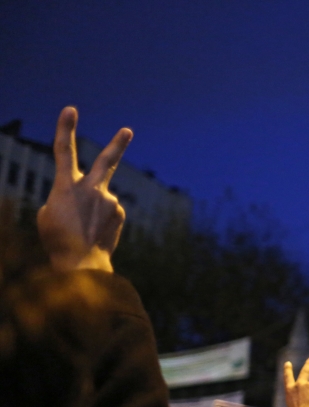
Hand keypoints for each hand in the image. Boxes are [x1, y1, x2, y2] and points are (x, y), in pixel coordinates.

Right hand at [37, 107, 132, 271]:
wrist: (81, 263)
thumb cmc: (58, 240)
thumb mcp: (48, 215)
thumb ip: (64, 199)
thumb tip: (81, 201)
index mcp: (66, 186)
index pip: (63, 151)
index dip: (65, 128)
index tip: (71, 109)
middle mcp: (91, 189)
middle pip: (106, 160)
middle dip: (117, 144)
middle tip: (128, 130)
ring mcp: (109, 200)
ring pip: (101, 199)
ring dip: (93, 212)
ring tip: (84, 229)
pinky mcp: (120, 212)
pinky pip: (109, 212)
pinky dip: (101, 220)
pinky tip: (95, 233)